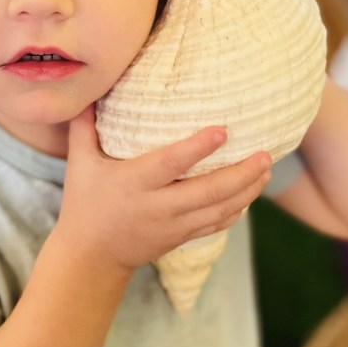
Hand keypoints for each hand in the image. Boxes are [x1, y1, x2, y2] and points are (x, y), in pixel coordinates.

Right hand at [54, 106, 271, 273]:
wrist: (91, 255)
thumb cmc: (85, 203)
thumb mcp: (80, 164)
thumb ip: (84, 127)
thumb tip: (86, 91)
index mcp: (134, 183)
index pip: (171, 164)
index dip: (197, 149)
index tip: (222, 131)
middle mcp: (158, 206)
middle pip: (208, 191)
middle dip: (241, 174)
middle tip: (266, 154)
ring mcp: (173, 225)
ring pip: (218, 210)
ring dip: (247, 191)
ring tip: (267, 169)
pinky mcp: (181, 238)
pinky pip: (216, 225)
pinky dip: (237, 210)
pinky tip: (252, 194)